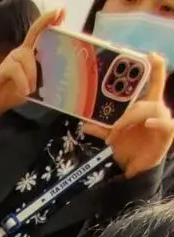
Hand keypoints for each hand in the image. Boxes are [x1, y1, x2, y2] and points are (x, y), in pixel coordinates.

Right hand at [0, 10, 60, 136]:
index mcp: (28, 54)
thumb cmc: (14, 93)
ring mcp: (10, 60)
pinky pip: (14, 69)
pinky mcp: (2, 69)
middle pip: (32, 45)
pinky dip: (22, 81)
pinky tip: (25, 91)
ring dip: (31, 75)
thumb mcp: (34, 84)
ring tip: (30, 90)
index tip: (61, 12)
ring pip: (25, 58)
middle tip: (38, 84)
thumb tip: (59, 76)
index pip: (38, 31)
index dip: (48, 20)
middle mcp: (19, 53)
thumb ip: (44, 76)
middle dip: (38, 61)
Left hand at [87, 55, 173, 178]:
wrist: (137, 167)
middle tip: (118, 114)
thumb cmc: (128, 146)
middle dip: (134, 103)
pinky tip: (146, 122)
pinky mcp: (167, 132)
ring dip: (133, 117)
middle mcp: (156, 108)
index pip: (155, 79)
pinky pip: (164, 123)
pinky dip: (156, 122)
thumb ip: (100, 128)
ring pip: (150, 109)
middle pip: (148, 95)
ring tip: (118, 129)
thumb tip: (84, 123)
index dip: (156, 65)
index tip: (150, 54)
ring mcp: (163, 119)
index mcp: (146, 104)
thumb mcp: (113, 135)